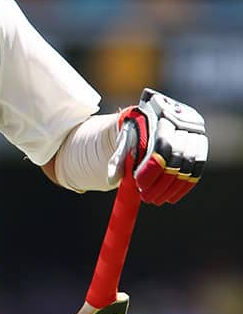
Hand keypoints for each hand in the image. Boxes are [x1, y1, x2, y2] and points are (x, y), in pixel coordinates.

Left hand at [107, 88, 207, 203]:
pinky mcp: (200, 143)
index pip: (162, 144)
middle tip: (146, 198)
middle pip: (178, 157)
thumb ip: (118, 156)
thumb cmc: (133, 131)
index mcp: (160, 113)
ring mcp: (194, 130)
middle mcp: (182, 119)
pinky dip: (183, 186)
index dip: (152, 168)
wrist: (148, 120)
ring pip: (188, 165)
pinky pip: (196, 168)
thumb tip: (112, 178)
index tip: (139, 184)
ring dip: (172, 187)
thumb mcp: (123, 139)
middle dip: (162, 182)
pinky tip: (171, 197)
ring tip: (155, 199)